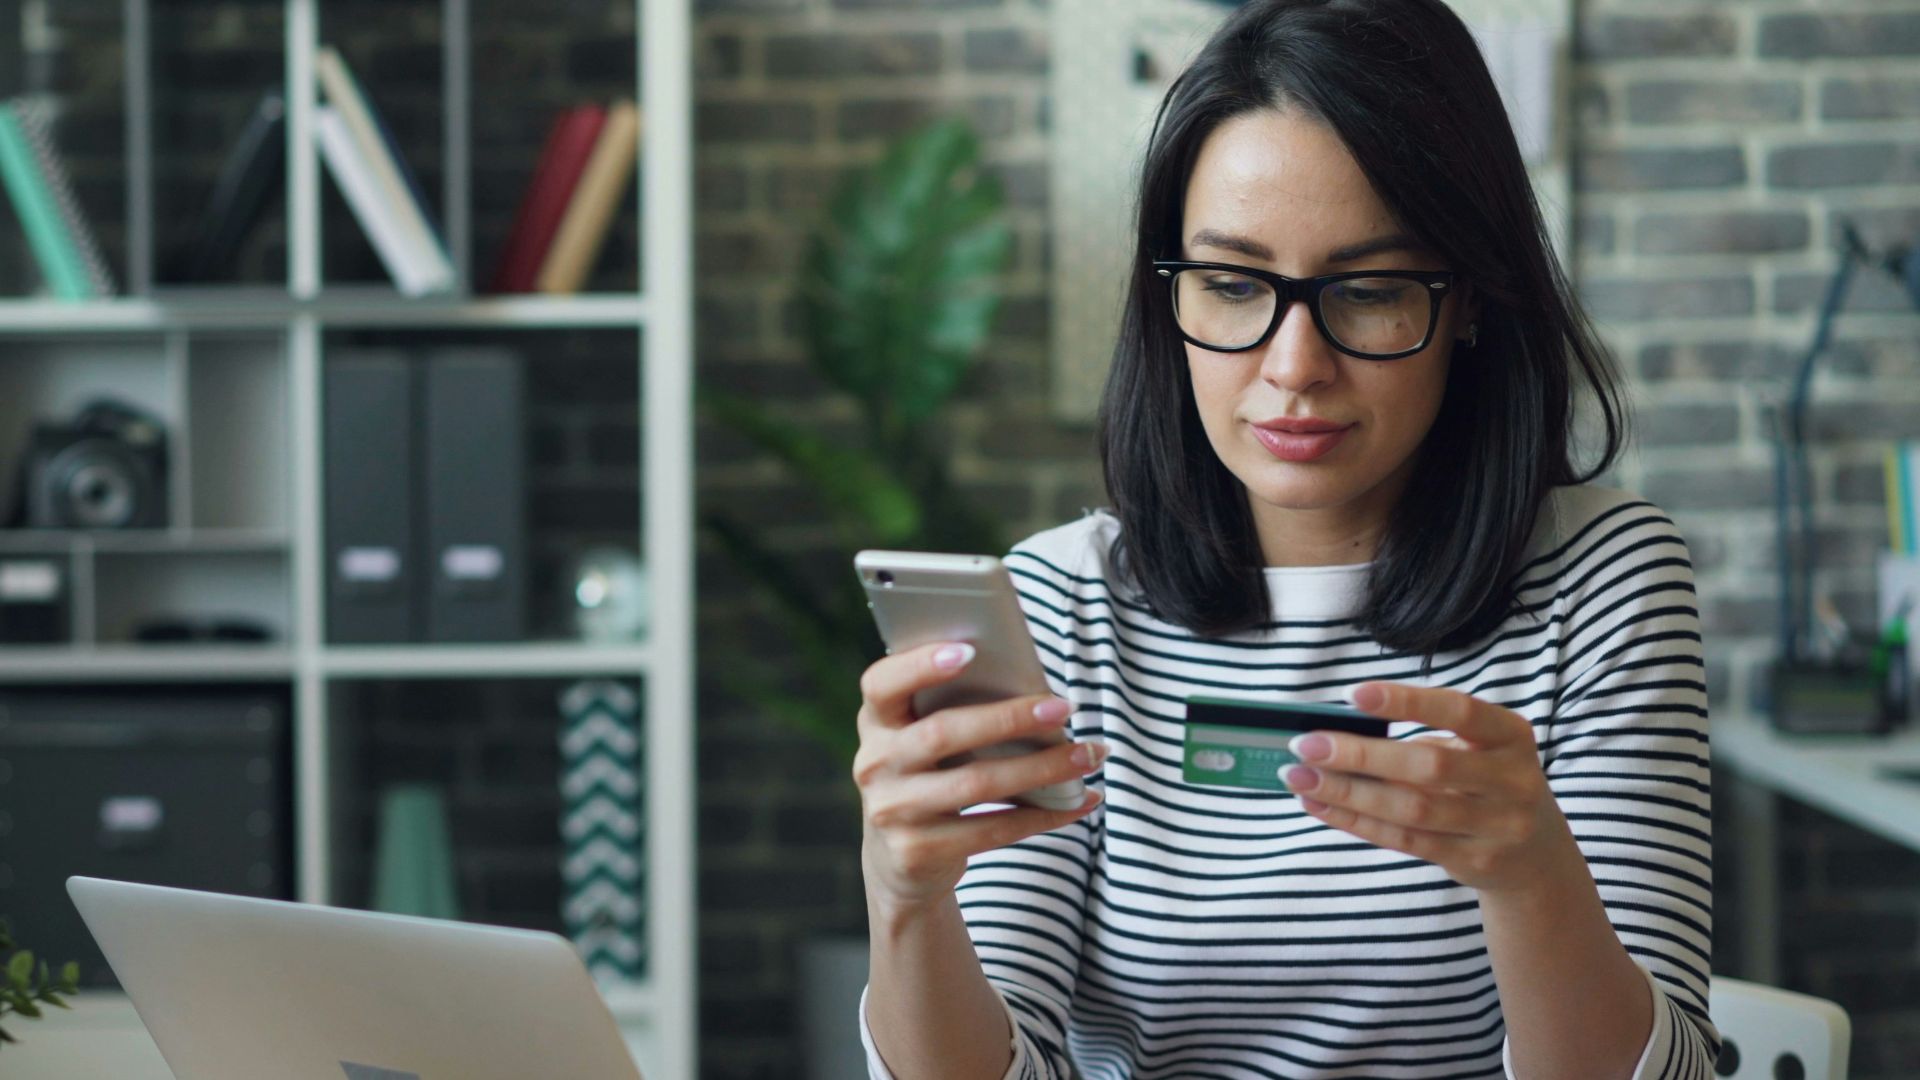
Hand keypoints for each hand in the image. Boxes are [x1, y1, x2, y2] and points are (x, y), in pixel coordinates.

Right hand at [853, 641, 1105, 912]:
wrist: (899, 861)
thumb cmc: (930, 776)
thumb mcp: (924, 740)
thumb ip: (954, 711)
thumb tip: (1035, 692)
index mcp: (876, 721)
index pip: (882, 684)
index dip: (920, 665)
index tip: (970, 651)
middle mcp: (874, 764)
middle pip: (943, 733)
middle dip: (1009, 718)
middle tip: (1064, 708)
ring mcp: (892, 811)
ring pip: (976, 784)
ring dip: (1042, 768)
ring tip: (1088, 755)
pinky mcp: (917, 852)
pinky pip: (991, 830)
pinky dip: (1044, 815)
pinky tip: (1079, 800)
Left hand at [1282, 681, 1576, 894]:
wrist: (1536, 857)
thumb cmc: (1487, 783)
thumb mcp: (1478, 750)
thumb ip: (1425, 737)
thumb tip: (1339, 731)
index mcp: (1511, 735)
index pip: (1459, 711)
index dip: (1406, 702)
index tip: (1351, 694)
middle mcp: (1512, 780)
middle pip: (1428, 766)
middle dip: (1360, 754)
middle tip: (1306, 744)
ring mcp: (1497, 827)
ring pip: (1411, 809)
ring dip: (1348, 792)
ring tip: (1300, 777)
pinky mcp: (1474, 861)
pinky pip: (1405, 840)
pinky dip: (1357, 821)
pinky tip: (1321, 804)